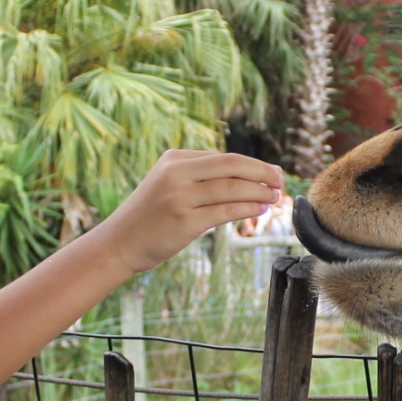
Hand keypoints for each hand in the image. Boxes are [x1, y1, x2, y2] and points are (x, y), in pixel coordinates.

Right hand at [95, 150, 284, 273]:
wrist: (120, 242)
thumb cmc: (150, 215)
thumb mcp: (169, 184)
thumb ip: (200, 177)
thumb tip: (246, 176)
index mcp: (175, 159)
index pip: (224, 158)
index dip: (254, 165)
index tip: (272, 172)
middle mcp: (176, 173)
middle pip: (231, 166)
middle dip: (262, 173)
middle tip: (281, 181)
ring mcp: (180, 196)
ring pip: (231, 188)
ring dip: (258, 192)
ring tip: (274, 197)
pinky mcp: (184, 220)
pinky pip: (225, 211)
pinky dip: (246, 208)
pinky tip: (259, 209)